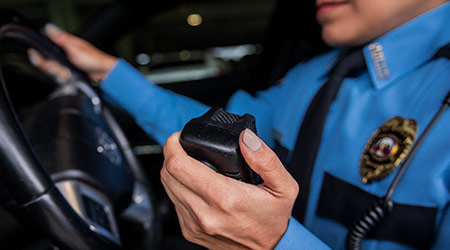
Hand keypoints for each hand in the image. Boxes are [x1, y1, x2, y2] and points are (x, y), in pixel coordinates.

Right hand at [28, 23, 116, 82]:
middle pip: (45, 64)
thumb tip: (49, 27)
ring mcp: (64, 66)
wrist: (103, 73)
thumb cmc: (94, 59)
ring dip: (60, 74)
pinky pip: (59, 78)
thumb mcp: (75, 48)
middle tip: (62, 68)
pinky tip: (69, 76)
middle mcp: (61, 55)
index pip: (43, 50)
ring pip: (52, 72)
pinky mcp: (67, 74)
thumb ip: (61, 39)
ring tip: (68, 72)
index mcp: (62, 45)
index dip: (38, 56)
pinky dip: (64, 78)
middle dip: (53, 68)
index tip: (39, 59)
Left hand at [160, 129, 298, 248]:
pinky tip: (192, 182)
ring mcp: (194, 224)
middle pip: (167, 174)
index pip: (179, 166)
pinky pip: (173, 202)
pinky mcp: (190, 231)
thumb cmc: (274, 220)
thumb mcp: (284, 187)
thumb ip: (266, 160)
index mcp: (225, 198)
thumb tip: (246, 139)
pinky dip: (178, 187)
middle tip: (183, 146)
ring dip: (172, 170)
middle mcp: (205, 213)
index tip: (179, 137)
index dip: (173, 145)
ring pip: (167, 187)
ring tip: (187, 161)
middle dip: (171, 154)